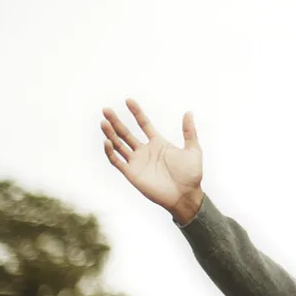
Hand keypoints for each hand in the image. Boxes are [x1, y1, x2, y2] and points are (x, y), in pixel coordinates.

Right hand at [101, 98, 203, 215]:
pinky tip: (107, 141)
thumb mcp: (193, 149)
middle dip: (116, 121)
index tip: (129, 100)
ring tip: (103, 122)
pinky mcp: (132, 174)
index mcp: (158, 142)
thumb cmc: (191, 174)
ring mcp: (137, 162)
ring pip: (119, 145)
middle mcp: (145, 150)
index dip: (136, 112)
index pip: (144, 123)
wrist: (186, 195)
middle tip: (106, 109)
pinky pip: (117, 161)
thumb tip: (189, 112)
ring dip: (110, 134)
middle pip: (126, 133)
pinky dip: (111, 152)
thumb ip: (189, 131)